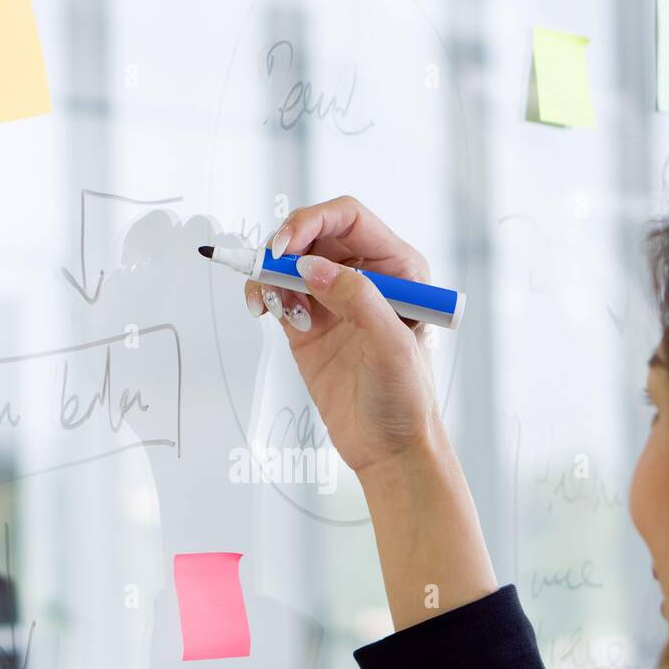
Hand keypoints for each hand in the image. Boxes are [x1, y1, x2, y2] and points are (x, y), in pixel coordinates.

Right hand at [244, 196, 439, 477]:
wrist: (389, 449)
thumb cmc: (405, 400)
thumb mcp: (390, 347)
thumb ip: (356, 300)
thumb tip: (312, 266)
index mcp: (398, 269)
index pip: (349, 218)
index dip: (312, 221)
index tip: (284, 247)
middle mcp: (366, 276)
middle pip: (314, 233)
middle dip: (283, 245)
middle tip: (263, 271)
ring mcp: (335, 299)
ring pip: (290, 261)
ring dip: (268, 272)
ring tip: (265, 302)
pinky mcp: (309, 324)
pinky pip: (278, 292)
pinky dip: (263, 293)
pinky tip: (265, 311)